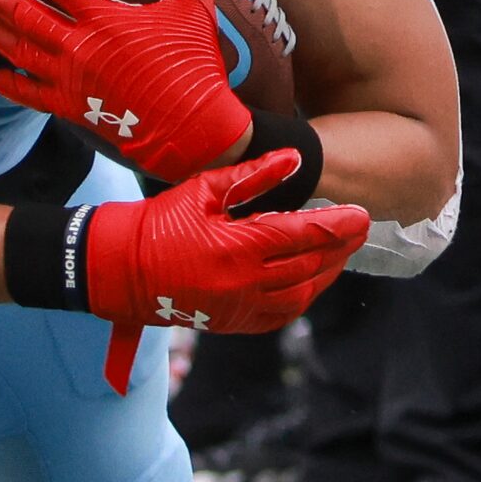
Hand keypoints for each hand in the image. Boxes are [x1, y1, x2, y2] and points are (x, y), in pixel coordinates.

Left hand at [0, 0, 252, 181]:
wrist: (194, 129)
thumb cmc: (194, 65)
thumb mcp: (193, 5)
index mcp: (106, 19)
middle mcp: (80, 47)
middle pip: (25, 14)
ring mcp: (72, 79)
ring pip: (21, 51)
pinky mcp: (74, 107)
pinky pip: (33, 95)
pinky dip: (13, 86)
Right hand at [84, 151, 368, 392]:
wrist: (118, 268)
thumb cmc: (158, 221)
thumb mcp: (203, 189)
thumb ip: (252, 175)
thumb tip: (295, 159)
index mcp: (237, 248)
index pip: (303, 235)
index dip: (337, 225)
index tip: (362, 214)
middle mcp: (244, 284)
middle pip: (309, 266)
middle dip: (339, 247)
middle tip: (360, 229)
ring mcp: (239, 308)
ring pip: (300, 295)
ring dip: (325, 275)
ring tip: (339, 254)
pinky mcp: (231, 322)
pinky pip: (280, 316)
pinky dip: (302, 298)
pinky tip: (310, 280)